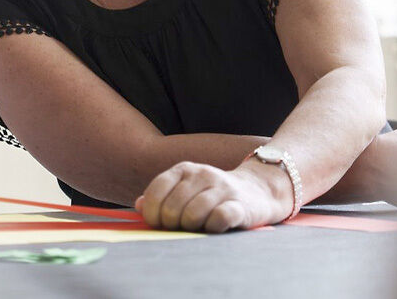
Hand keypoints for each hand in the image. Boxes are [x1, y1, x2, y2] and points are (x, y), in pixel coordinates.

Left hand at [135, 161, 290, 232]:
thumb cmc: (211, 197)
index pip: (156, 190)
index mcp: (183, 169)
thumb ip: (160, 198)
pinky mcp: (240, 205)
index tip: (157, 224)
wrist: (257, 192)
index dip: (152, 213)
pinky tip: (214, 227)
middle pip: (172, 207)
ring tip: (197, 227)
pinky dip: (212, 228)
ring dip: (191, 227)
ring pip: (193, 214)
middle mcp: (202, 174)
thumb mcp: (184, 191)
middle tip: (180, 227)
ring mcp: (222, 188)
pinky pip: (218, 219)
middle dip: (171, 224)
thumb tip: (139, 206)